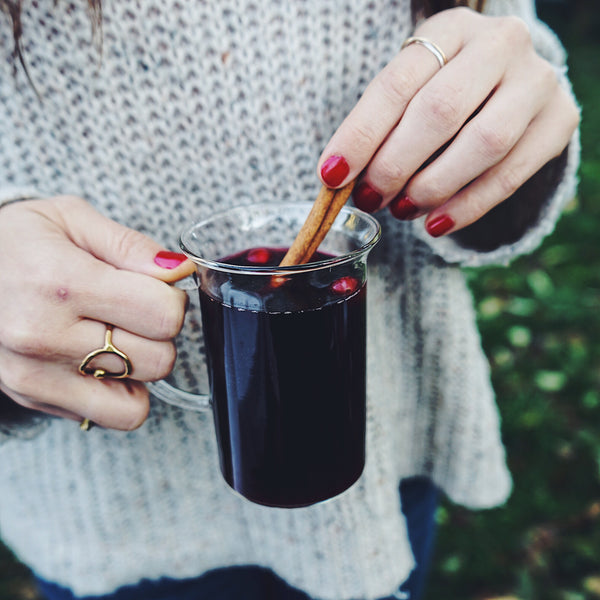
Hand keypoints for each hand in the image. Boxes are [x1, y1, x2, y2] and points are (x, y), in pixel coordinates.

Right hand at [0, 196, 193, 429]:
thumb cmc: (16, 240)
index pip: (163, 316)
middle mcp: (45, 338)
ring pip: (139, 402)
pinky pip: (111, 416)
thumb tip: (179, 270)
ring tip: (114, 334)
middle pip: (158, 360)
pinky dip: (120, 392)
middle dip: (159, 334)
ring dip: (140, 366)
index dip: (172, 299)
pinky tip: (100, 360)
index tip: (157, 288)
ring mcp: (35, 376)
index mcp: (61, 284)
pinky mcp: (34, 398)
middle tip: (133, 311)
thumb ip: (132, 246)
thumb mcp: (72, 218)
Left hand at [317, 7, 579, 236]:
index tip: (332, 176)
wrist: (511, 85)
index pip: (397, 84)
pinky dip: (467, 207)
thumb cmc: (444, 91)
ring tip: (400, 211)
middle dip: (395, 165)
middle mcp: (500, 45)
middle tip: (369, 198)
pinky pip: (510, 176)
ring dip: (432, 187)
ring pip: (483, 144)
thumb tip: (339, 180)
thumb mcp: (411, 91)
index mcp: (450, 29)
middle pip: (440, 111)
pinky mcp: (559, 122)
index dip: (361, 134)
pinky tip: (435, 225)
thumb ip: (380, 127)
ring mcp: (537, 81)